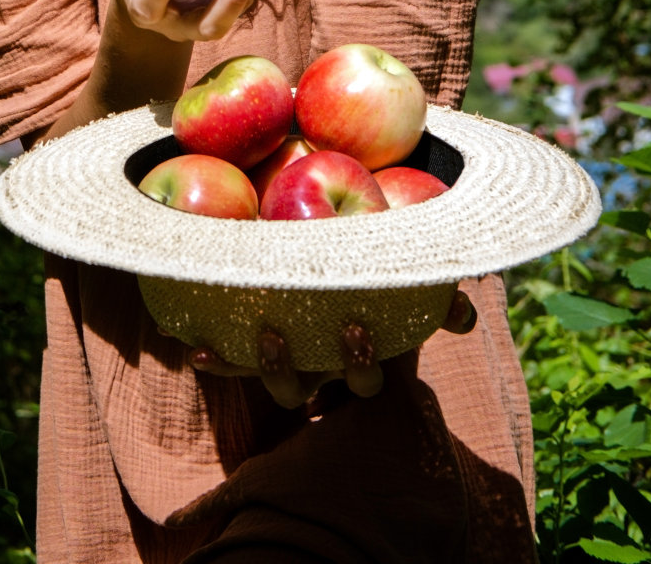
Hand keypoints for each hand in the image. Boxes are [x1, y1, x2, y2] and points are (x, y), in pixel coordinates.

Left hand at [189, 289, 476, 409]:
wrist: (344, 262)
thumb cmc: (383, 270)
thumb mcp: (410, 280)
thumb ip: (438, 293)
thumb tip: (463, 312)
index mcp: (356, 357)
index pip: (362, 379)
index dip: (358, 364)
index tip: (355, 328)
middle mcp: (318, 366)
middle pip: (304, 388)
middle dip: (291, 369)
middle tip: (274, 332)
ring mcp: (286, 358)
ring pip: (268, 377)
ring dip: (249, 364)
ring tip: (244, 334)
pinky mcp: (250, 342)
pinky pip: (229, 352)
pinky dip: (212, 351)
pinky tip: (187, 340)